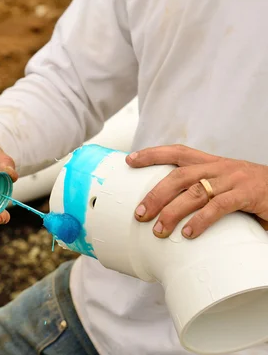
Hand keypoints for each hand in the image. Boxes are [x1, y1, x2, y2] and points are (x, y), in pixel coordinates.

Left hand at [125, 144, 267, 238]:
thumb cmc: (255, 193)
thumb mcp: (227, 186)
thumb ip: (203, 192)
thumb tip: (168, 209)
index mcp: (213, 163)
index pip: (178, 152)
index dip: (153, 154)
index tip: (130, 160)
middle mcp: (221, 168)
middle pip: (179, 176)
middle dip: (155, 194)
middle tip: (140, 214)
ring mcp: (235, 180)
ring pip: (195, 192)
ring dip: (172, 212)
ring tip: (159, 230)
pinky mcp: (249, 194)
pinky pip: (219, 206)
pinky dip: (201, 220)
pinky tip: (189, 234)